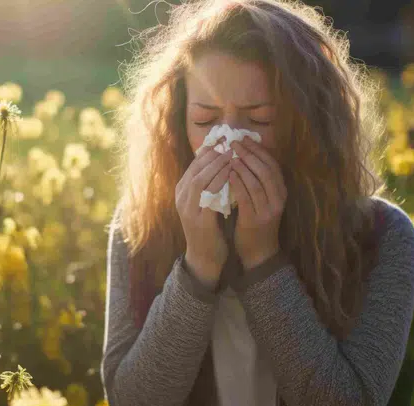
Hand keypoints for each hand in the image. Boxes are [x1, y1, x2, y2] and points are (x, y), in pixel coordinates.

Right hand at [176, 145, 234, 284]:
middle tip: (229, 143)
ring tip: (232, 155)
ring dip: (216, 166)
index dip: (209, 151)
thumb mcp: (205, 202)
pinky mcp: (199, 221)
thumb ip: (209, 184)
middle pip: (195, 169)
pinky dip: (220, 184)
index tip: (224, 139)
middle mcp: (181, 198)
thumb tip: (221, 160)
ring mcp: (188, 210)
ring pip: (200, 180)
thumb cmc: (208, 227)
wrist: (203, 257)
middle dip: (213, 154)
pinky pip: (209, 197)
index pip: (194, 165)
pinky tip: (232, 176)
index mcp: (182, 191)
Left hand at [228, 137, 287, 269]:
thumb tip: (244, 155)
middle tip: (235, 142)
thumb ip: (256, 180)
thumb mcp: (262, 199)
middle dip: (250, 154)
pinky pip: (246, 198)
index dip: (259, 150)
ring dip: (243, 166)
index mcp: (280, 191)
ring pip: (256, 182)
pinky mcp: (255, 220)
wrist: (258, 252)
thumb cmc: (256, 222)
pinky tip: (228, 174)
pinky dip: (237, 184)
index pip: (272, 164)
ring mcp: (268, 210)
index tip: (245, 138)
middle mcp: (278, 199)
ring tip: (230, 155)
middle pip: (265, 170)